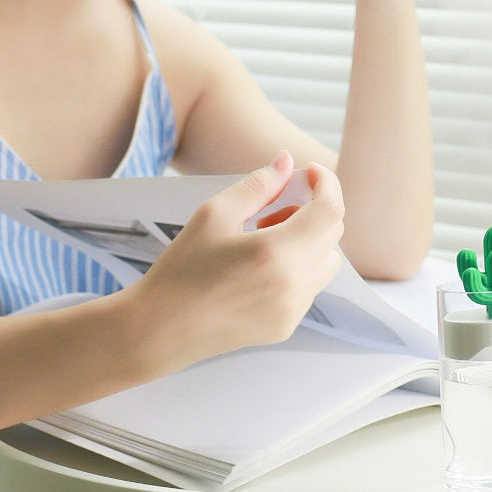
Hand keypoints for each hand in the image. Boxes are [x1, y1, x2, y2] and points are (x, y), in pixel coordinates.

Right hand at [126, 151, 343, 376]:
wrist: (159, 330)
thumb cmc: (181, 270)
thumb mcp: (213, 214)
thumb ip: (258, 185)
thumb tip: (287, 161)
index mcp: (276, 253)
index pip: (330, 210)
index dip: (327, 184)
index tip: (311, 172)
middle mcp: (293, 285)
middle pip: (333, 233)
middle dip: (313, 210)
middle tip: (272, 209)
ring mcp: (293, 310)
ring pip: (327, 261)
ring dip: (309, 239)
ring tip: (265, 237)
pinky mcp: (286, 326)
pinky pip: (311, 285)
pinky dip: (299, 266)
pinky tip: (260, 266)